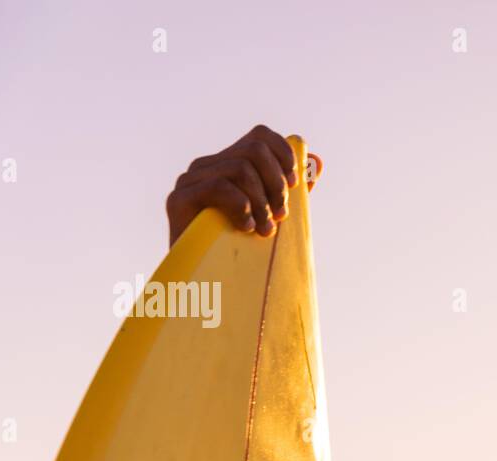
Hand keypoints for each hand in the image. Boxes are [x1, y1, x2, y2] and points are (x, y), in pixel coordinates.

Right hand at [165, 124, 321, 246]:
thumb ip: (291, 189)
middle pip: (253, 150)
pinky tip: (246, 228)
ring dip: (262, 202)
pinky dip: (241, 207)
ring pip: (240, 168)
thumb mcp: (272, 215)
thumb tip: (318, 161)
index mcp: (228, 165)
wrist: (208, 287)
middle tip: (282, 216)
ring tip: (266, 231)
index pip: (259, 136)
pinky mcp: (178, 199)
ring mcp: (189, 181)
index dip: (284, 153)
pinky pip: (219, 186)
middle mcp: (207, 167)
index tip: (296, 185)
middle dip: (276, 183)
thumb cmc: (242, 250)